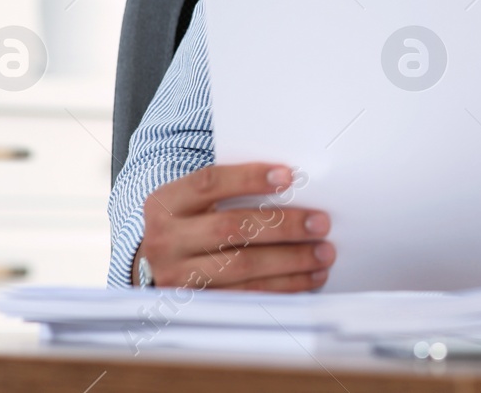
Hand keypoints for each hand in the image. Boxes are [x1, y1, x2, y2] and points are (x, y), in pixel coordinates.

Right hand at [133, 163, 333, 291]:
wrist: (157, 267)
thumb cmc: (191, 223)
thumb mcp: (196, 201)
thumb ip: (231, 191)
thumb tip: (291, 183)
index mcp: (166, 203)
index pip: (209, 183)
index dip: (249, 178)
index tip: (289, 176)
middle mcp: (166, 240)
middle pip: (231, 228)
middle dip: (282, 225)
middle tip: (321, 223)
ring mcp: (178, 276)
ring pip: (241, 267)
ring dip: (290, 261)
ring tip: (323, 253)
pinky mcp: (196, 304)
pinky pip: (245, 296)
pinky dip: (282, 287)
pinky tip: (307, 278)